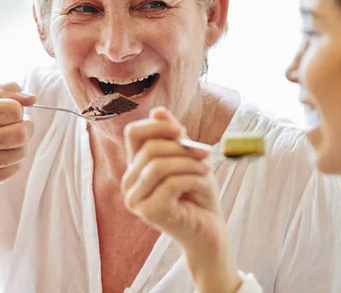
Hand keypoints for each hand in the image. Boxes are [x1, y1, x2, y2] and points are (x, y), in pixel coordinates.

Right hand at [0, 82, 35, 193]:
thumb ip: (5, 90)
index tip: (7, 111)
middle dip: (25, 127)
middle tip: (15, 125)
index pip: (14, 110)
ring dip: (19, 144)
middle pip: (21, 134)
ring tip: (4, 140)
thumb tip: (32, 99)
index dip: (16, 108)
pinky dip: (13, 159)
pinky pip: (16, 168)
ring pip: (21, 152)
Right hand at [122, 107, 241, 292]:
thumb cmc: (198, 192)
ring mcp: (136, 200)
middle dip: (182, 148)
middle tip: (205, 155)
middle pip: (150, 148)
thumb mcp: (189, 157)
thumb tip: (157, 111)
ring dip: (188, 164)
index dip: (156, 126)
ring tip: (205, 171)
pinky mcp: (150, 213)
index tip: (181, 131)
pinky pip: (170, 184)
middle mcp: (130, 182)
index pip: (133, 133)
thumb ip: (174, 136)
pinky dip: (192, 179)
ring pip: (158, 166)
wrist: (210, 229)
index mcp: (136, 166)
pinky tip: (203, 183)